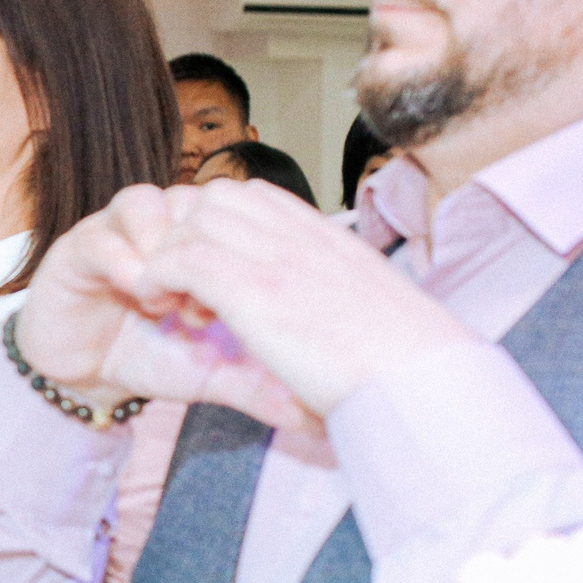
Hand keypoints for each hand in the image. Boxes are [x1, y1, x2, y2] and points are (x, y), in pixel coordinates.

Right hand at [11, 185, 310, 430]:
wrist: (85, 378)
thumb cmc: (152, 359)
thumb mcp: (213, 374)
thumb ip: (257, 382)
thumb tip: (313, 416)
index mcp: (202, 244)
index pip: (235, 213)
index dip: (239, 252)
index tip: (240, 306)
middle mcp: (162, 226)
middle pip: (194, 200)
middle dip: (202, 250)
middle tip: (201, 306)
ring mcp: (118, 231)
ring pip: (148, 201)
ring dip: (162, 249)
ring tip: (165, 301)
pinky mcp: (77, 246)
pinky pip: (102, 234)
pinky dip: (122, 261)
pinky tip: (136, 293)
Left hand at [132, 177, 471, 417]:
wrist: (422, 385)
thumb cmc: (406, 365)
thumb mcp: (372, 314)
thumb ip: (339, 299)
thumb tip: (332, 319)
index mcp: (329, 240)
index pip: (258, 197)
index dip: (224, 228)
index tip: (220, 275)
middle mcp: (302, 237)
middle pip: (217, 197)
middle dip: (190, 235)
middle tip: (192, 289)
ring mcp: (276, 256)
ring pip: (191, 221)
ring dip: (172, 258)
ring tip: (180, 305)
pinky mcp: (250, 287)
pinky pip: (178, 258)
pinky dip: (159, 279)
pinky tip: (168, 311)